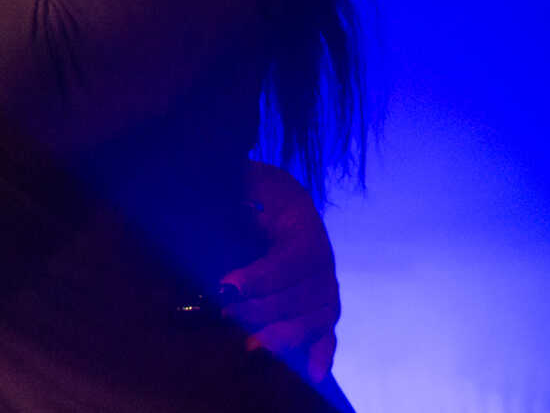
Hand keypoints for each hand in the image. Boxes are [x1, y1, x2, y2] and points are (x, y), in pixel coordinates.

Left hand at [218, 160, 340, 381]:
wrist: (270, 192)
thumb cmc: (252, 185)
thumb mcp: (247, 177)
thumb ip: (238, 189)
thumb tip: (222, 203)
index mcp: (304, 223)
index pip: (295, 258)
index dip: (264, 276)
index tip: (227, 285)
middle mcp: (322, 256)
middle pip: (307, 293)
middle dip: (266, 309)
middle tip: (227, 314)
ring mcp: (324, 282)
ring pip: (318, 315)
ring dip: (287, 334)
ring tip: (252, 344)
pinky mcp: (319, 302)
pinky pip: (327, 330)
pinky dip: (322, 352)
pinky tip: (313, 373)